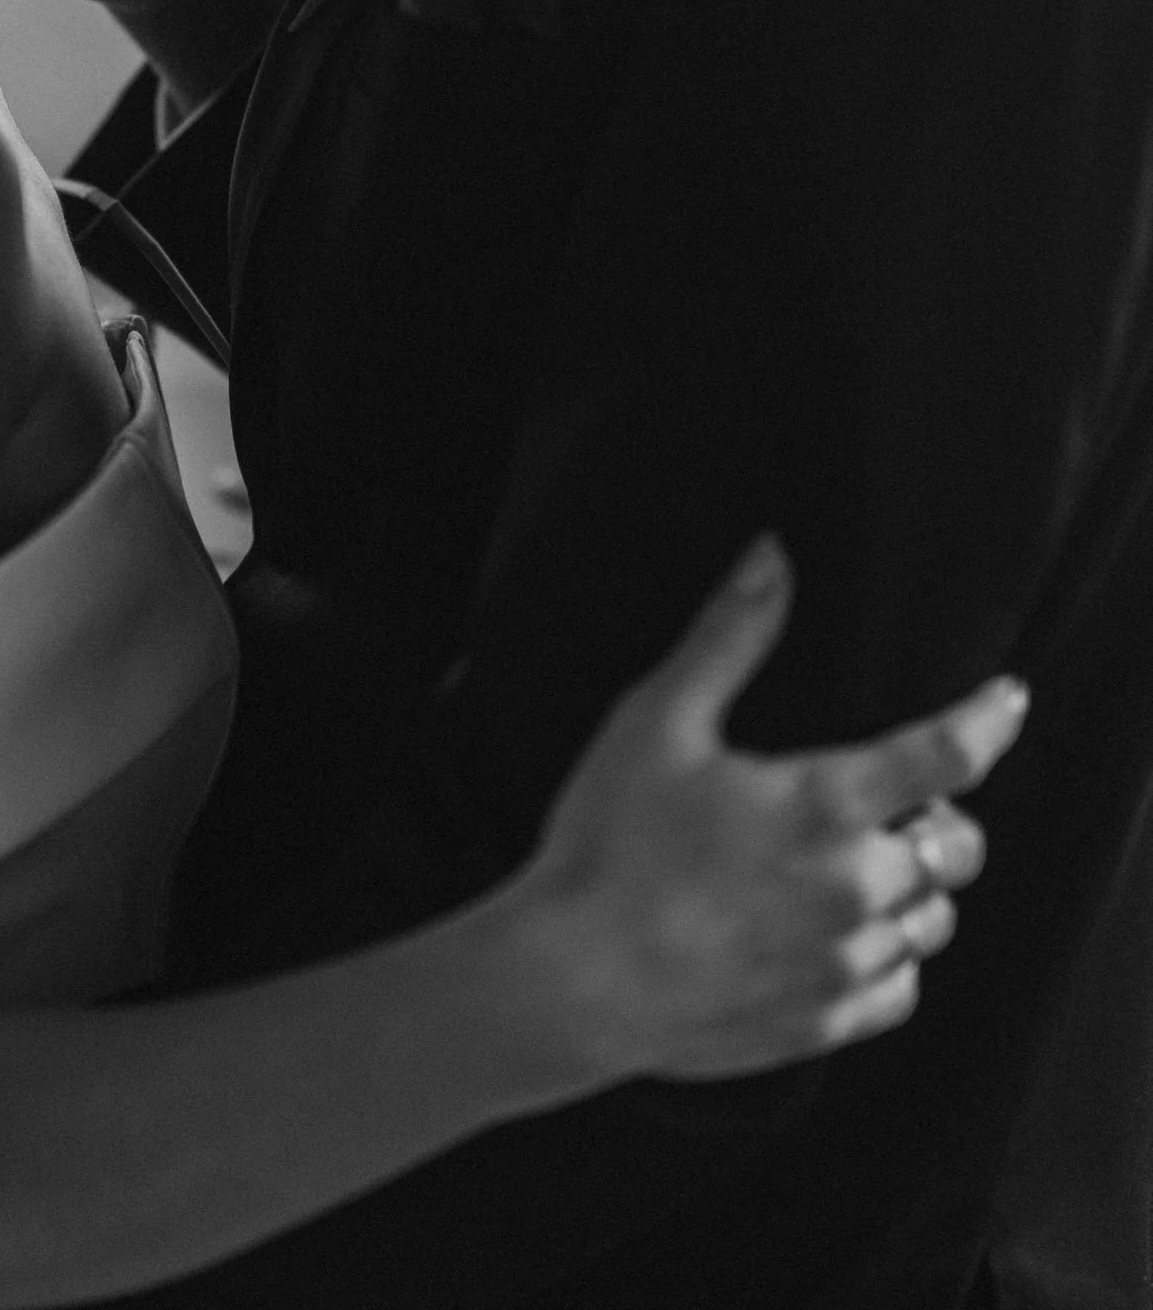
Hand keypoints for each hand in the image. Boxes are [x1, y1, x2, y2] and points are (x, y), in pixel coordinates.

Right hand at [516, 538, 1027, 1082]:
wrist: (575, 979)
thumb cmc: (611, 844)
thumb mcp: (660, 718)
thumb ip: (730, 636)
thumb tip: (773, 560)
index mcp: (824, 805)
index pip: (946, 755)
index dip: (989, 719)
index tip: (1006, 701)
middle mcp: (854, 887)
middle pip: (958, 847)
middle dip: (943, 816)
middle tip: (902, 800)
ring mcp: (843, 962)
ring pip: (934, 922)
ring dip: (916, 887)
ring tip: (866, 864)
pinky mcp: (822, 1021)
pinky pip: (898, 988)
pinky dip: (890, 956)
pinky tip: (846, 934)